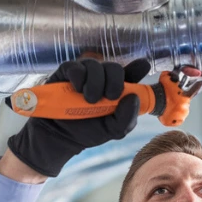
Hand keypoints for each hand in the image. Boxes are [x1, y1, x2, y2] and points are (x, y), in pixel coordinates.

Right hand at [6, 58, 151, 176]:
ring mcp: (85, 74)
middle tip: (109, 97)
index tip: (142, 65)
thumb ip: (127, 118)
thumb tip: (132, 97)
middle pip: (115, 67)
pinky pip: (76, 67)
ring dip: (95, 83)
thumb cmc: (88, 131)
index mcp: (117, 90)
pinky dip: (79, 77)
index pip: (132, 73)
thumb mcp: (112, 131)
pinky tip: (77, 90)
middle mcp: (103, 78)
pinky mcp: (66, 72)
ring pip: (96, 65)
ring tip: (89, 100)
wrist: (59, 136)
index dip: (138, 67)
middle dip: (115, 82)